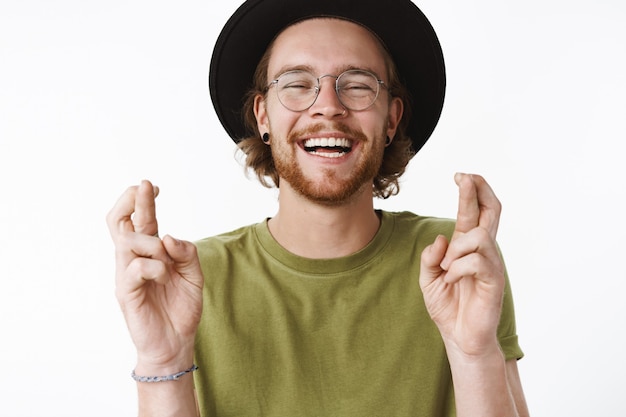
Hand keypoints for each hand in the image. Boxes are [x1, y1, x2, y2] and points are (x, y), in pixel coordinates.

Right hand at [106, 180, 203, 372]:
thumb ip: (186, 253)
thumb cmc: (181, 307)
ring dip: (152, 243)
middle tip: (144, 186)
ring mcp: (127, 275)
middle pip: (118, 222)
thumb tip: (168, 237)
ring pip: (128, 241)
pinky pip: (136, 268)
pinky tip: (164, 278)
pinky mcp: (126, 292)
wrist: (176, 342)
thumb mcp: (193, 275)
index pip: (138, 219)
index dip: (141, 200)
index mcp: (149, 252)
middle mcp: (133, 260)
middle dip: (130, 200)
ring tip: (166, 262)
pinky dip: (155, 267)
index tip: (153, 186)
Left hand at [419, 173, 504, 356]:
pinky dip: (457, 268)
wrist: (459, 336)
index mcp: (466, 246)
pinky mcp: (494, 280)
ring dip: (457, 248)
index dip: (471, 191)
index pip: (474, 212)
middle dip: (480, 190)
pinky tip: (452, 280)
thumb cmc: (447, 305)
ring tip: (447, 268)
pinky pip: (476, 261)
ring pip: (479, 236)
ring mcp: (491, 264)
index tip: (460, 175)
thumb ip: (430, 257)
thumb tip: (440, 238)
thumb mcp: (428, 278)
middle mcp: (482, 251)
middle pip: (491, 211)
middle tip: (465, 177)